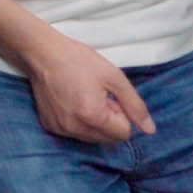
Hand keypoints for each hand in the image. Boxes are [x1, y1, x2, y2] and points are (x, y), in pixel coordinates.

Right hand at [18, 22, 152, 144]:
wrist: (41, 53)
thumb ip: (135, 105)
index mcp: (92, 116)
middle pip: (108, 139)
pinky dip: (79, 122)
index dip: (121, 113)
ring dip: (95, 124)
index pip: (123, 133)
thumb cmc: (79, 60)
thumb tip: (150, 130)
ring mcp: (60, 129)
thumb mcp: (114, 77)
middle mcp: (74, 128)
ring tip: (84, 98)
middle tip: (98, 96)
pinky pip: (75, 133)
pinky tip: (71, 102)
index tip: (110, 96)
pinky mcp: (50, 126)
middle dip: (110, 122)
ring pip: (92, 138)